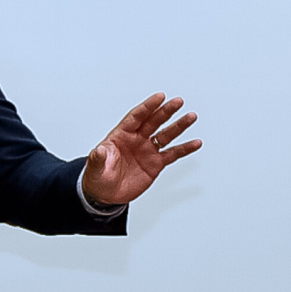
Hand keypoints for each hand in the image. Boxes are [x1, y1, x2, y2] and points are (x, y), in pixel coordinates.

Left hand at [81, 93, 200, 207]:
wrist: (106, 194)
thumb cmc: (98, 176)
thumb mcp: (95, 167)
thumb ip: (98, 158)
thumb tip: (99, 151)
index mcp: (121, 135)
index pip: (136, 117)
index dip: (148, 107)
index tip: (160, 97)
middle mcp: (137, 140)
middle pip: (154, 121)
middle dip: (166, 111)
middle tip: (177, 102)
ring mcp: (147, 151)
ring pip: (166, 135)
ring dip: (179, 126)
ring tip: (191, 117)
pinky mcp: (155, 164)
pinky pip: (173, 154)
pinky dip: (185, 149)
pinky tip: (195, 143)